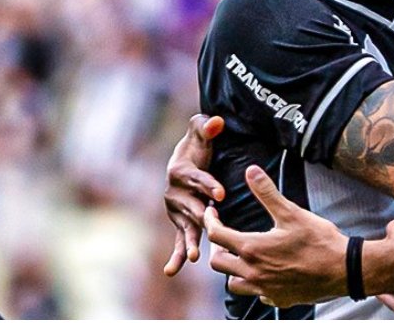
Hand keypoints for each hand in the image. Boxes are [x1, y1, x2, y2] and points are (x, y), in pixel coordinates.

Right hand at [163, 114, 224, 275]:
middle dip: (201, 216)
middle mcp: (174, 192)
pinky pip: (179, 239)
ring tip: (195, 256)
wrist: (188, 159)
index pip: (195, 178)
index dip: (208, 185)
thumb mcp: (202, 132)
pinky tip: (172, 271)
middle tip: (212, 225)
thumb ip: (207, 126)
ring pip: (185, 225)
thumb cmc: (199, 144)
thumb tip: (216, 122)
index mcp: (180, 170)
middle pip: (191, 205)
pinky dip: (176, 255)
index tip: (221, 194)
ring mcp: (177, 209)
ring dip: (190, 241)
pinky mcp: (181, 222)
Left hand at [205, 165, 348, 307]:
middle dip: (217, 247)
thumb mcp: (291, 212)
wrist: (342, 269)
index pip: (217, 236)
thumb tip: (251, 172)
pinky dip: (255, 283)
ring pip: (233, 283)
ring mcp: (264, 289)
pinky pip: (257, 294)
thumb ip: (267, 192)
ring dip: (232, 270)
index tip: (212, 214)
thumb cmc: (318, 240)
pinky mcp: (277, 299)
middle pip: (218, 263)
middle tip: (224, 235)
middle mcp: (252, 272)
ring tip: (242, 256)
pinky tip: (266, 273)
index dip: (210, 222)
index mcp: (252, 249)